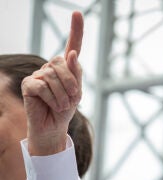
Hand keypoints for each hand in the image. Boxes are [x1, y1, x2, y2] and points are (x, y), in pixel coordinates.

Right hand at [21, 11, 83, 155]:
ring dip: (63, 94)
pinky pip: (42, 86)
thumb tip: (70, 54)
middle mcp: (52, 67)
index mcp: (67, 67)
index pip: (73, 45)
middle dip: (71, 82)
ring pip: (53, 75)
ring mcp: (39, 74)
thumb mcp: (77, 92)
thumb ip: (75, 73)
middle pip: (62, 61)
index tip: (78, 13)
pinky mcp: (28, 84)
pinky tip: (52, 104)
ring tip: (62, 105)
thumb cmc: (66, 108)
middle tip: (72, 98)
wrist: (54, 126)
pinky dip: (52, 98)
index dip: (76, 30)